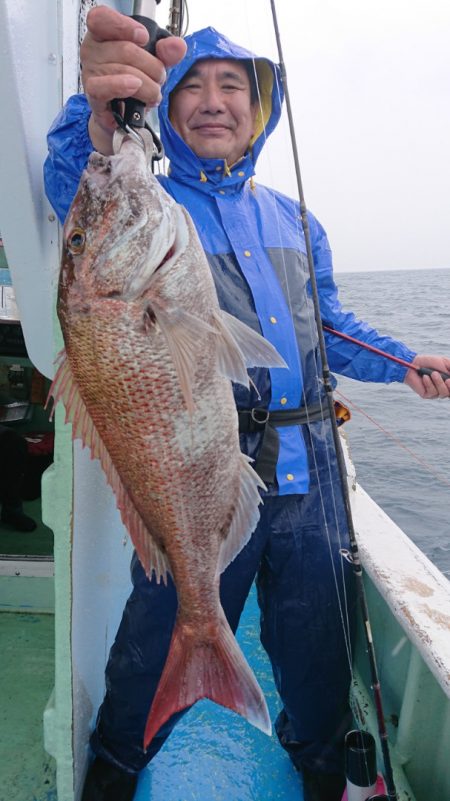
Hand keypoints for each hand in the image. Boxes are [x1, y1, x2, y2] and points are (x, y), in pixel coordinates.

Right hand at [80, 5, 185, 153]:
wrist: (124, 113)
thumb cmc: (133, 82)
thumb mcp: (153, 62)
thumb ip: (165, 52)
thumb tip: (177, 46)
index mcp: (104, 34)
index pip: (102, 19)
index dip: (123, 25)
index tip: (144, 37)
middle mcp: (93, 50)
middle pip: (125, 49)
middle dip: (152, 66)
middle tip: (159, 77)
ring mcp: (91, 72)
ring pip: (123, 70)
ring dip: (147, 84)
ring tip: (153, 93)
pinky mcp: (94, 94)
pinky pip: (104, 87)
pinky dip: (122, 86)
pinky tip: (135, 86)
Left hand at [404, 354, 449, 398]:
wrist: (413, 364)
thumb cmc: (429, 362)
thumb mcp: (445, 363)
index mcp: (449, 382)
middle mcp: (444, 389)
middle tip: (447, 379)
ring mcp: (436, 393)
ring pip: (443, 393)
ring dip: (438, 382)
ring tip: (433, 373)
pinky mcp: (427, 395)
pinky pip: (432, 392)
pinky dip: (429, 383)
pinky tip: (425, 377)